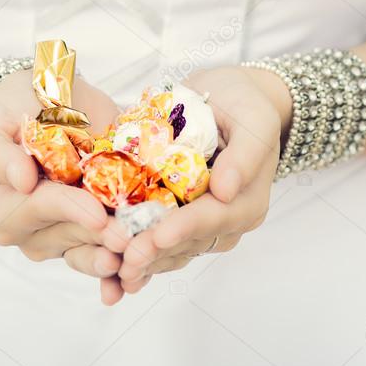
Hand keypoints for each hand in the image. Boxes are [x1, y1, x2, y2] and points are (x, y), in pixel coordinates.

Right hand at [0, 69, 123, 284]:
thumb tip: (20, 181)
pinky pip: (99, 263)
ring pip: (85, 252)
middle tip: (130, 237)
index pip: (36, 209)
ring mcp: (55, 239)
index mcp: (0, 204)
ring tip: (138, 255)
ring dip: (112, 255)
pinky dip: (117, 274)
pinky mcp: (83, 239)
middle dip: (99, 236)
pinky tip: (132, 281)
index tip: (95, 213)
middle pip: (66, 236)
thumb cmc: (16, 106)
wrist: (51, 101)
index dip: (68, 211)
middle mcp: (25, 230)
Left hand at [112, 66, 285, 294]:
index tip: (158, 236)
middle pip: (188, 242)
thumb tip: (227, 190)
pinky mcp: (178, 219)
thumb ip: (245, 154)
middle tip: (126, 260)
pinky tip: (112, 267)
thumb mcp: (253, 120)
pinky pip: (158, 243)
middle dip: (156, 251)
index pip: (213, 217)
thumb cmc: (244, 105)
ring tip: (114, 268)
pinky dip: (137, 254)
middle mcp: (226, 221)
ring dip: (144, 261)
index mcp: (246, 201)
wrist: (230, 97)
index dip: (184, 228)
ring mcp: (201, 224)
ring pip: (171, 250)